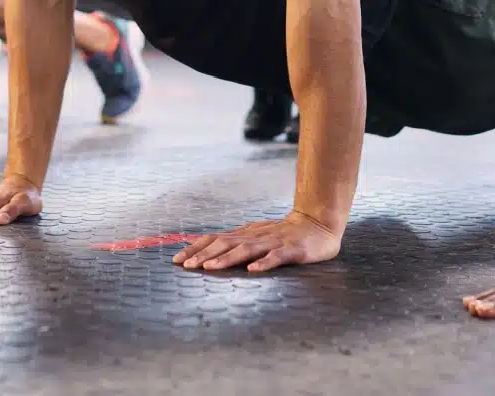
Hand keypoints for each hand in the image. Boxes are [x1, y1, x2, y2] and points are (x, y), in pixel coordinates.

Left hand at [173, 212, 341, 271]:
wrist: (318, 223)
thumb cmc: (285, 234)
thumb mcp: (257, 237)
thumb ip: (237, 244)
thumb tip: (209, 254)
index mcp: (245, 234)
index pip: (215, 239)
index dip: (195, 248)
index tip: (176, 260)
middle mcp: (255, 236)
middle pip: (225, 243)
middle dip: (203, 254)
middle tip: (185, 265)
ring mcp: (273, 242)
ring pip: (246, 249)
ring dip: (225, 258)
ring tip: (209, 268)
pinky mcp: (292, 250)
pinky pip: (276, 257)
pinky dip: (263, 263)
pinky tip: (252, 271)